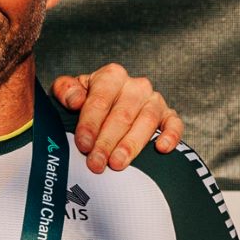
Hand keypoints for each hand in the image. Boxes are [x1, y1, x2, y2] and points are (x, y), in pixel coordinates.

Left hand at [51, 65, 183, 172]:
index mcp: (111, 76)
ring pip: (147, 121)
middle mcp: (136, 86)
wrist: (106, 109)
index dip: (90, 124)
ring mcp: (154, 100)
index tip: (83, 144)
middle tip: (96, 163)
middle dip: (107, 141)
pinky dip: (171, 135)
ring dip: (131, 144)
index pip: (100, 100)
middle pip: (122, 114)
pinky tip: (161, 149)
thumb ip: (65, 91)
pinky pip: (174, 124)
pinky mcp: (168, 115)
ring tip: (117, 163)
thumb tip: (75, 100)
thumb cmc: (86, 103)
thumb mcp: (69, 93)